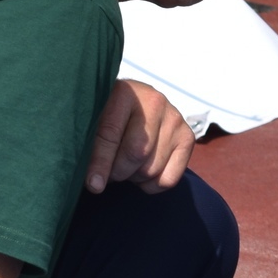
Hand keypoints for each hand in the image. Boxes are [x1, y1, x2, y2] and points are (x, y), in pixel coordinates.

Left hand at [87, 79, 196, 193]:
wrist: (136, 102)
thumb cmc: (108, 114)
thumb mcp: (94, 119)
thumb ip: (90, 144)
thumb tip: (94, 184)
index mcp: (125, 92)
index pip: (111, 134)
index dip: (100, 162)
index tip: (93, 184)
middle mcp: (155, 102)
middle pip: (136, 154)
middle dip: (117, 172)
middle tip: (108, 172)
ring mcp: (174, 119)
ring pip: (151, 170)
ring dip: (133, 178)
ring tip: (124, 166)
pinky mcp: (187, 138)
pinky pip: (168, 179)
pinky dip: (150, 185)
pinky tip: (141, 172)